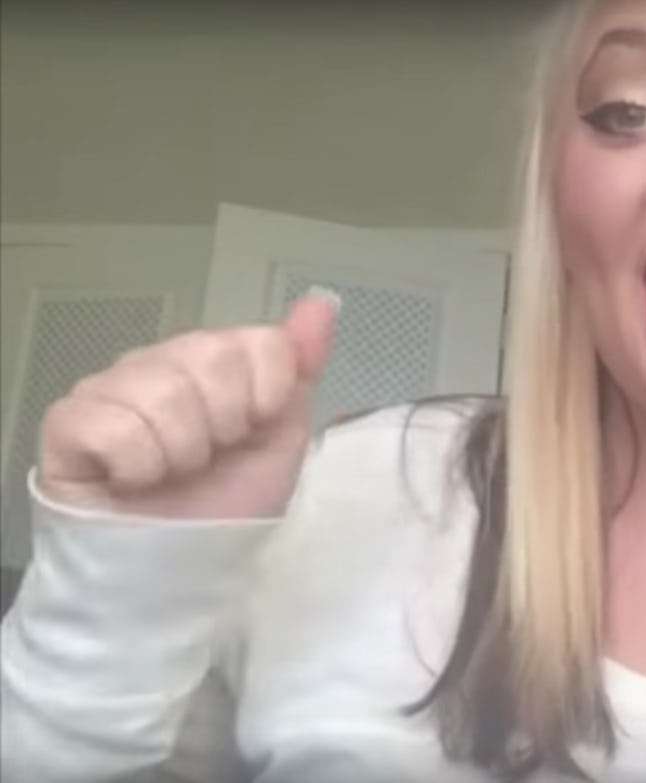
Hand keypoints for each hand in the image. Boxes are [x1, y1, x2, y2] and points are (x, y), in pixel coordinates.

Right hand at [37, 293, 337, 518]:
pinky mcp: (68, 421)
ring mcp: (110, 387)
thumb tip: (321, 303)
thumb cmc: (227, 507)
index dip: (266, 395)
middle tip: (209, 457)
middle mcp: (161, 363)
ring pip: (163, 391)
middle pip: (212, 356)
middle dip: (224, 423)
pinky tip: (133, 482)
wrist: (174, 571)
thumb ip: (298, 368)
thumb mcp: (280, 439)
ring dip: (182, 452)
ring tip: (171, 474)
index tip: (252, 432)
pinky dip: (137, 466)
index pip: (259, 341)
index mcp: (216, 363)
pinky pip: (114, 425)